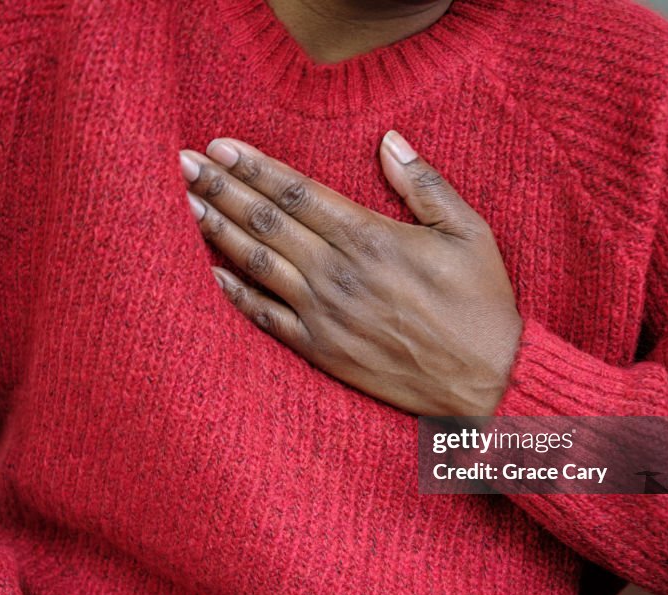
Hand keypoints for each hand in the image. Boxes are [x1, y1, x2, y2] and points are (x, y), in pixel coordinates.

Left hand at [179, 131, 522, 415]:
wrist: (486, 382)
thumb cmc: (481, 304)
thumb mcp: (469, 232)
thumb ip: (425, 184)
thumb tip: (389, 141)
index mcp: (371, 237)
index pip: (297, 192)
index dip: (254, 166)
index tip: (220, 145)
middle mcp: (338, 273)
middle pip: (266, 221)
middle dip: (221, 188)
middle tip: (181, 163)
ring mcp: (324, 314)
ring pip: (257, 262)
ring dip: (216, 230)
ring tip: (182, 203)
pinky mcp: (320, 350)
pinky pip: (265, 318)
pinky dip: (233, 293)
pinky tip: (208, 270)